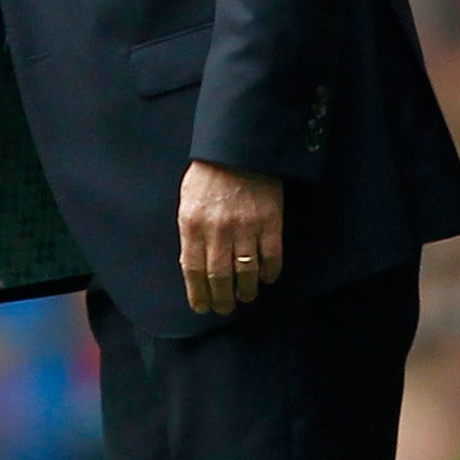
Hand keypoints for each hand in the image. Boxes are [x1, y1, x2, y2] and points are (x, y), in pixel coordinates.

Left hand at [177, 159, 282, 314]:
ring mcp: (246, 227)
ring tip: (245, 298)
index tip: (201, 308)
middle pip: (219, 277)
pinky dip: (270, 273)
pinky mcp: (270, 223)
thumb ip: (190, 232)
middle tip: (224, 308)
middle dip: (221, 299)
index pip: (193, 269)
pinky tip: (266, 279)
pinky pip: (272, 257)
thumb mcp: (187, 201)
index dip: (198, 293)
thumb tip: (193, 266)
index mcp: (192, 223)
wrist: (238, 150)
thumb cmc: (208, 175)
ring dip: (246, 291)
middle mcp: (218, 229)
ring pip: (246, 272)